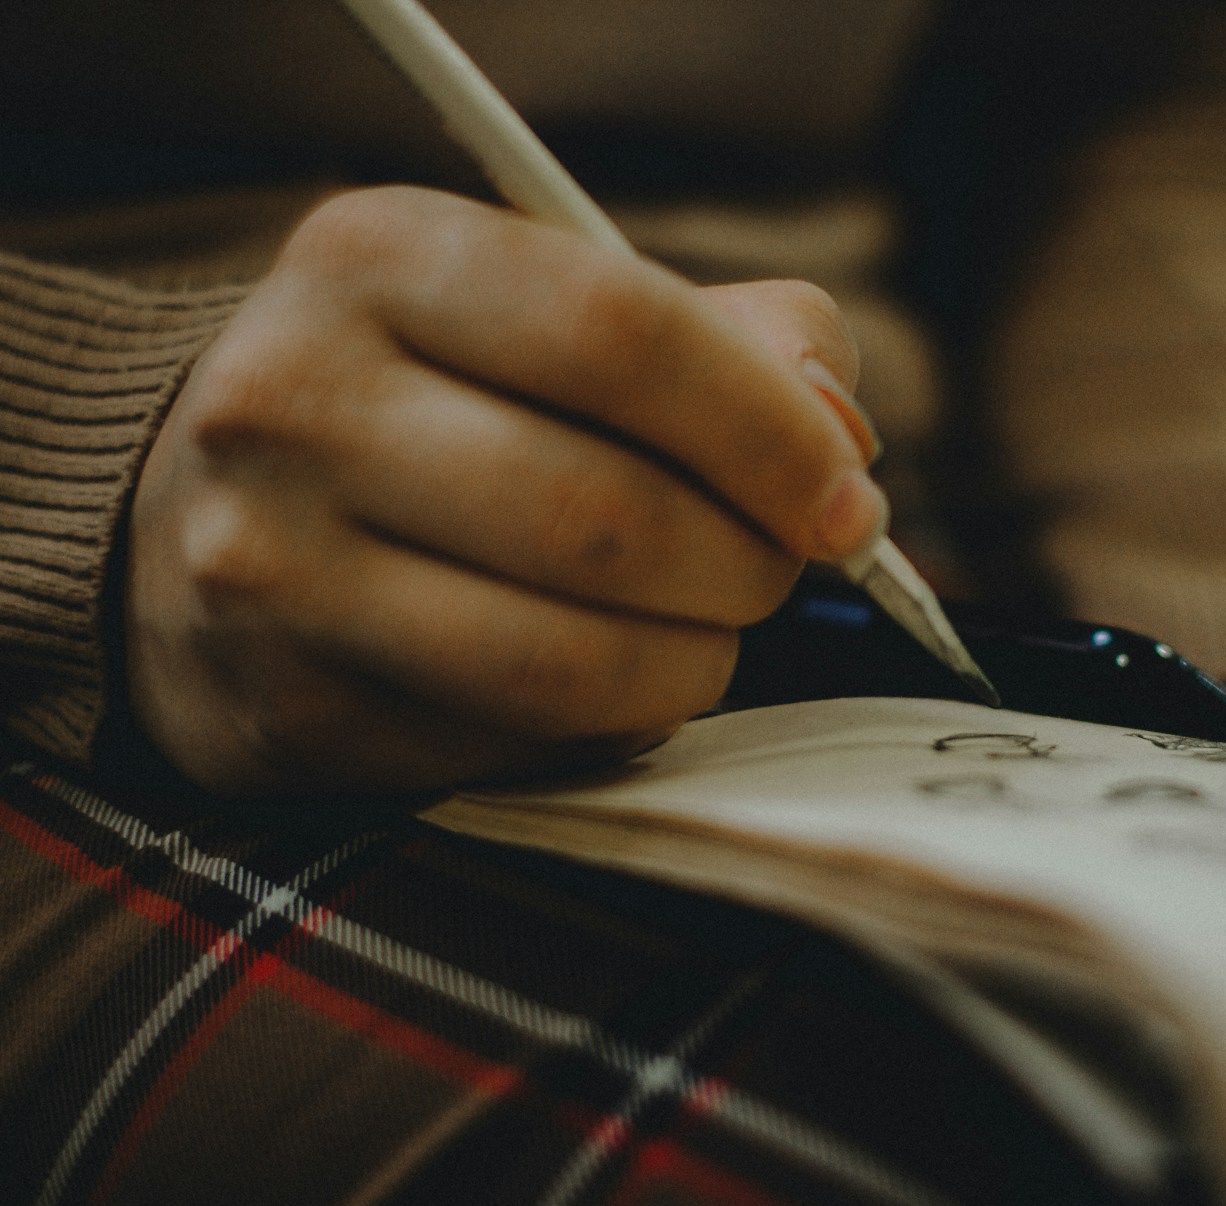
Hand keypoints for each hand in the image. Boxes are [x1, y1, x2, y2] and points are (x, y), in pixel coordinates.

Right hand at [126, 186, 881, 795]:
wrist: (194, 514)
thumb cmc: (439, 399)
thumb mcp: (556, 311)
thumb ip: (733, 340)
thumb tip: (841, 440)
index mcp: (377, 257)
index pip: (622, 334)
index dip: (771, 431)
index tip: (847, 497)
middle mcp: (295, 402)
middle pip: (609, 514)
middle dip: (750, 565)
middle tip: (780, 569)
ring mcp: (272, 567)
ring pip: (570, 658)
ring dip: (695, 660)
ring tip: (706, 629)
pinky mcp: (292, 707)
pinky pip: (523, 744)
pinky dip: (614, 721)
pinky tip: (606, 679)